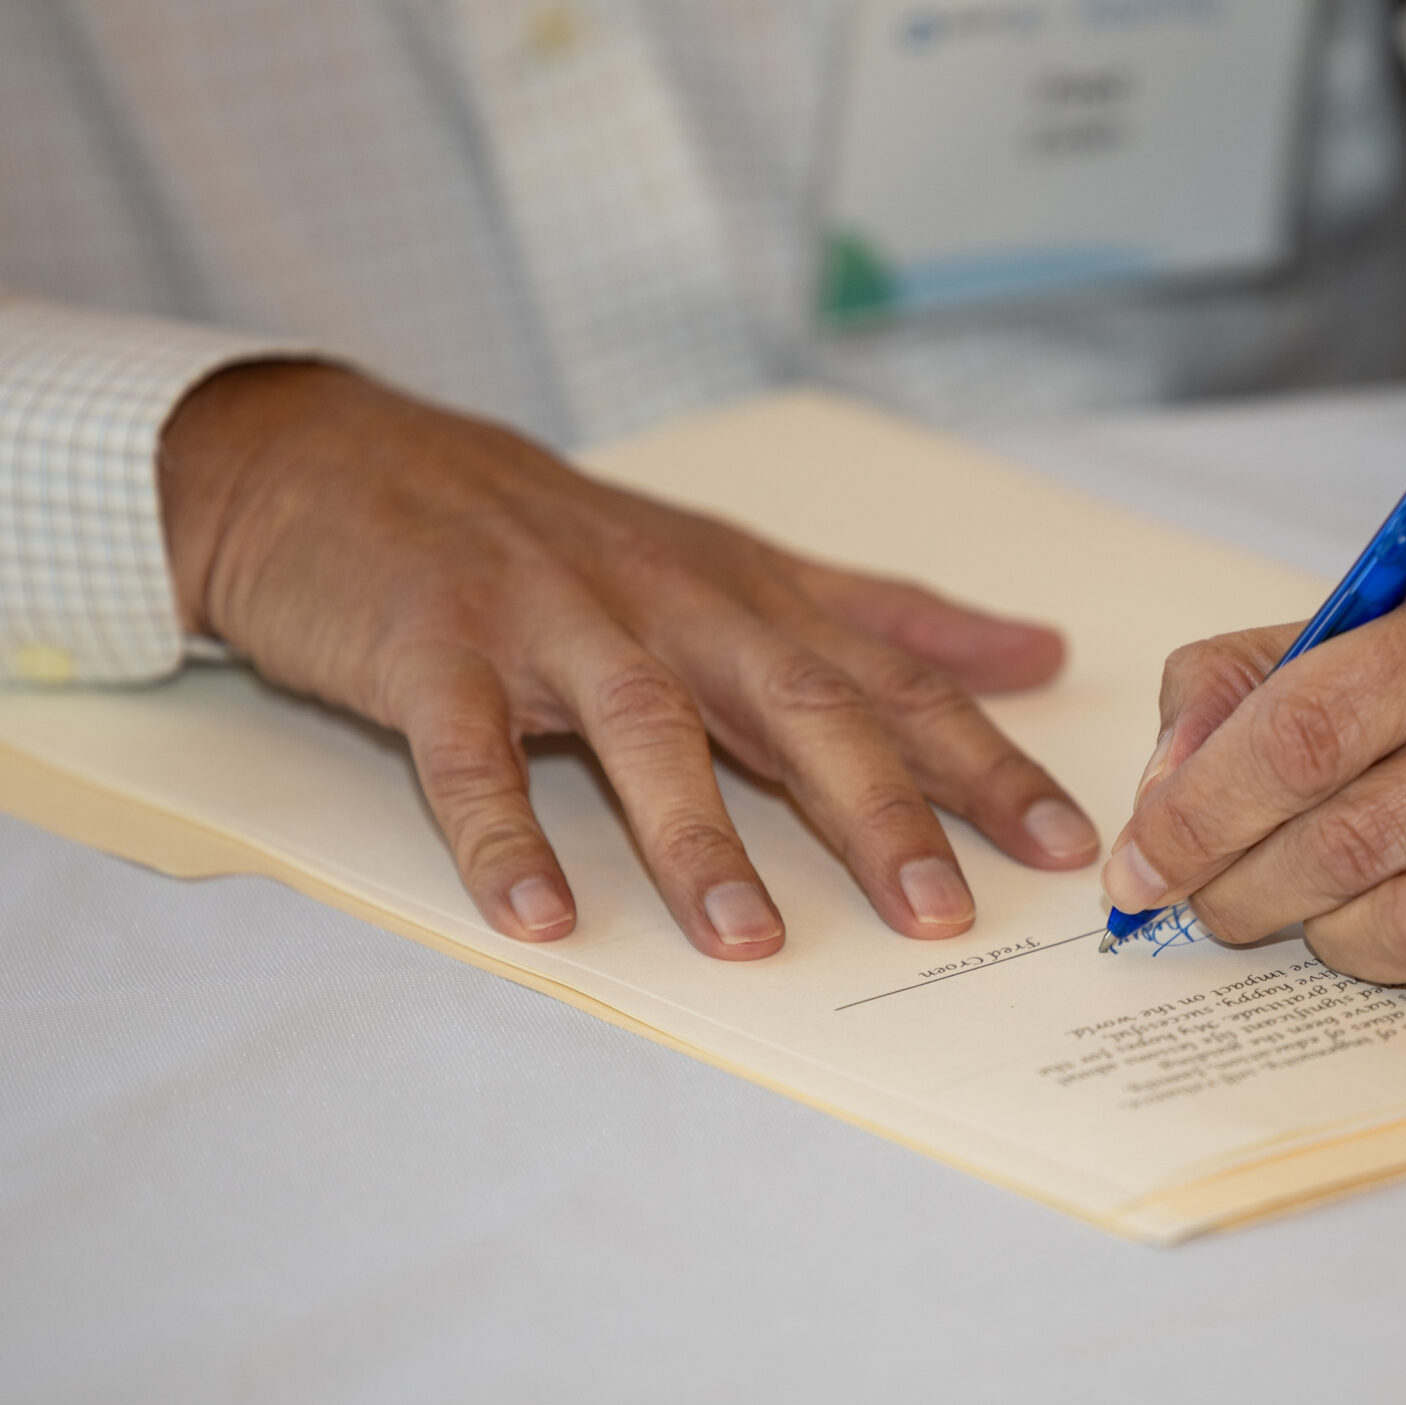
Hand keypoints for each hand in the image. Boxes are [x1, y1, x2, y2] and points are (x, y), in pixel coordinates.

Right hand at [159, 362, 1097, 956]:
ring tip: (749, 941)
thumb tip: (1035, 652)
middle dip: (875, 810)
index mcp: (745, 595)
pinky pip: (470, 753)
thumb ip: (884, 616)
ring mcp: (547, 621)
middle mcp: (666, 603)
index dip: (981, 761)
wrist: (339, 461)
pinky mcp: (432, 649)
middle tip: (940, 913)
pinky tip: (537, 915)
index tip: (1067, 845)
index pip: (888, 681)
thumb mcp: (734, 561)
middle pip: (792, 705)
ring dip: (698, 838)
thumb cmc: (556, 534)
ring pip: (643, 729)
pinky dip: (500, 833)